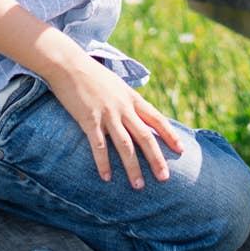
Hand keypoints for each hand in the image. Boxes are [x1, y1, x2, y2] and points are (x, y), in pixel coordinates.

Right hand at [46, 54, 183, 186]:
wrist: (68, 64)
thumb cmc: (92, 75)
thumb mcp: (117, 85)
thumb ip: (128, 100)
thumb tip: (138, 114)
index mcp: (132, 98)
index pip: (157, 119)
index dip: (170, 135)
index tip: (181, 150)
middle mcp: (123, 107)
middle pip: (145, 137)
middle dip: (156, 159)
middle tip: (165, 178)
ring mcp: (107, 114)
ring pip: (125, 146)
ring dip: (133, 168)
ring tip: (139, 186)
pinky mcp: (89, 119)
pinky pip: (98, 146)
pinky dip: (103, 163)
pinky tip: (106, 178)